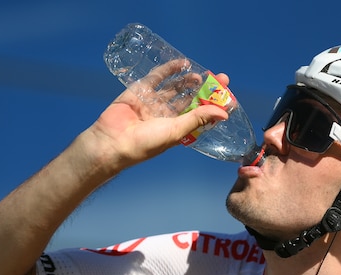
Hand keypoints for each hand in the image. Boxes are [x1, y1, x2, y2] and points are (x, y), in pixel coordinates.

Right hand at [85, 69, 230, 172]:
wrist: (113, 141)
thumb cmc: (146, 143)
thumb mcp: (177, 130)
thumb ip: (199, 118)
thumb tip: (224, 113)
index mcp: (177, 128)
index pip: (199, 114)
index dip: (212, 105)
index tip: (227, 95)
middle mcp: (166, 116)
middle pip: (189, 99)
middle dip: (204, 90)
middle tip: (220, 79)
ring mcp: (153, 103)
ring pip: (174, 88)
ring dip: (188, 81)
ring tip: (200, 76)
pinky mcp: (140, 91)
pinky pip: (156, 78)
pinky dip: (169, 70)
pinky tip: (181, 64)